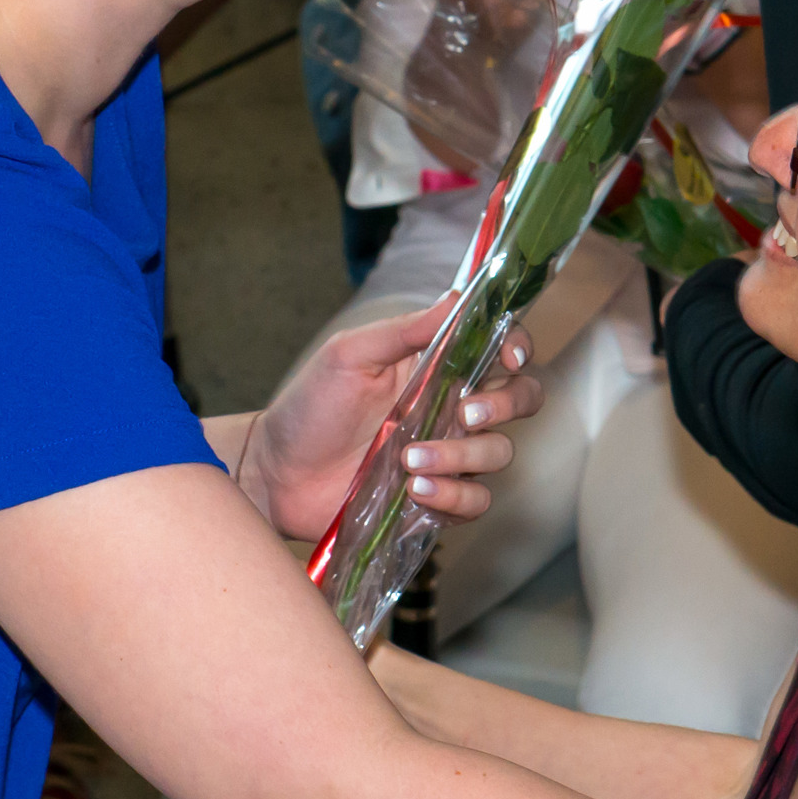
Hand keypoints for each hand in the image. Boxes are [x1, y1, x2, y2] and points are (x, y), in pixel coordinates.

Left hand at [240, 296, 543, 542]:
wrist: (276, 472)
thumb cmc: (309, 406)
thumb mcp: (350, 355)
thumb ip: (405, 331)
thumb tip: (459, 298)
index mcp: (437, 366)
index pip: (501, 348)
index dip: (519, 347)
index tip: (511, 355)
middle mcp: (451, 407)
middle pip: (521, 399)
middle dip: (506, 404)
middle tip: (466, 413)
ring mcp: (448, 454)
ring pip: (497, 453)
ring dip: (462, 457)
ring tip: (410, 460)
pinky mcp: (436, 497)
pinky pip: (474, 500)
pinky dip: (454, 496)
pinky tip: (416, 490)